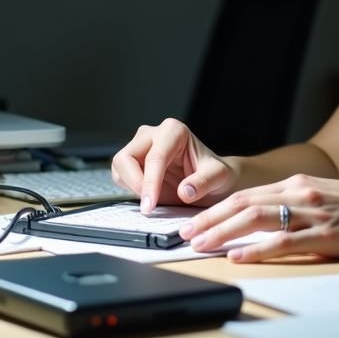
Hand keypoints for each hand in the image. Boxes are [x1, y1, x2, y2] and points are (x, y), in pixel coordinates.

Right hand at [111, 118, 238, 212]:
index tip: (149, 205)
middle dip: (135, 184)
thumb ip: (204, 182)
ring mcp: (140, 146)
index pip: (155, 157)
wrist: (212, 178)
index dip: (150, 183)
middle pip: (127, 157)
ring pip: (120, 167)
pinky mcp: (133, 160)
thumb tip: (185, 191)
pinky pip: (121, 176)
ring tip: (155, 200)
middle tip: (149, 206)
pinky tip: (150, 196)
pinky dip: (130, 189)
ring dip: (132, 187)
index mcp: (174, 131)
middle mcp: (153, 134)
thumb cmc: (215, 173)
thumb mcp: (219, 177)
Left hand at [179, 174, 338, 261]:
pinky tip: (238, 255)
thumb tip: (264, 217)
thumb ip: (295, 202)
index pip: (246, 194)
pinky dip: (256, 248)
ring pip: (255, 219)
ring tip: (200, 244)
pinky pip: (282, 241)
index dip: (216, 208)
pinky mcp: (325, 234)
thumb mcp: (324, 195)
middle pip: (242, 203)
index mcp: (297, 183)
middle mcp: (299, 192)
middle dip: (209, 219)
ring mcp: (311, 212)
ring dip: (223, 232)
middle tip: (184, 233)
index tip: (193, 220)